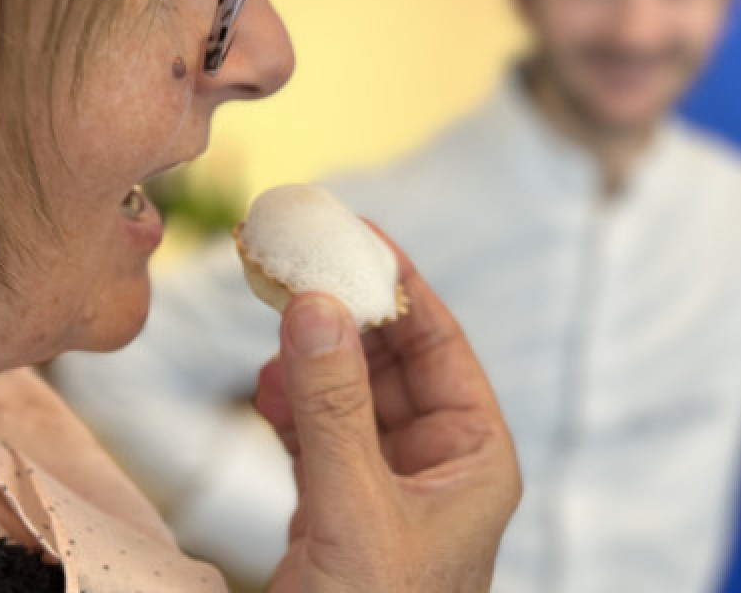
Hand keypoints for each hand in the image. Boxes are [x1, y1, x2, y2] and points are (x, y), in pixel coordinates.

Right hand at [254, 231, 520, 591]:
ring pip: (348, 394)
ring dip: (309, 359)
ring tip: (270, 327)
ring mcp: (387, 485)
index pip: (440, 344)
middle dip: (341, 316)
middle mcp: (437, 464)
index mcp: (475, 458)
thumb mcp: (357, 508)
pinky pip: (319, 434)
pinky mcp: (342, 507)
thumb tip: (313, 304)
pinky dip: (290, 407)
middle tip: (293, 266)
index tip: (355, 233)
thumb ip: (334, 406)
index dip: (399, 284)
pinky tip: (265, 391)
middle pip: (389, 361)